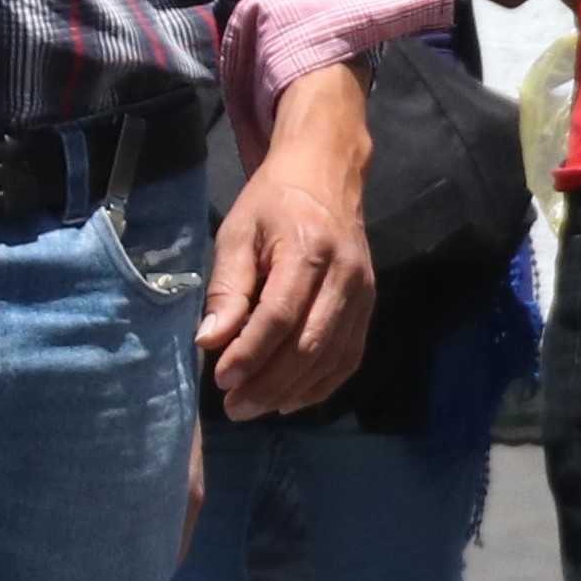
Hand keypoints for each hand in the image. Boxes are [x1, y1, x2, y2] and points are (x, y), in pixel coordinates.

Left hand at [204, 62, 375, 419]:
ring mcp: (363, 292)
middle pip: (308, 345)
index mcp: (307, 250)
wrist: (327, 174)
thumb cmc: (273, 203)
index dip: (250, 354)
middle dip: (269, 383)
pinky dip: (321, 386)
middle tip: (235, 407)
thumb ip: (227, 288)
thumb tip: (210, 342)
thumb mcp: (237, 233)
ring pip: (331, 358)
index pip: (279, 316)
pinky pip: (349, 357)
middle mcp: (344, 275)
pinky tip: (291, 399)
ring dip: (292, 391)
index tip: (221, 380)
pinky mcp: (370, 306)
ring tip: (255, 407)